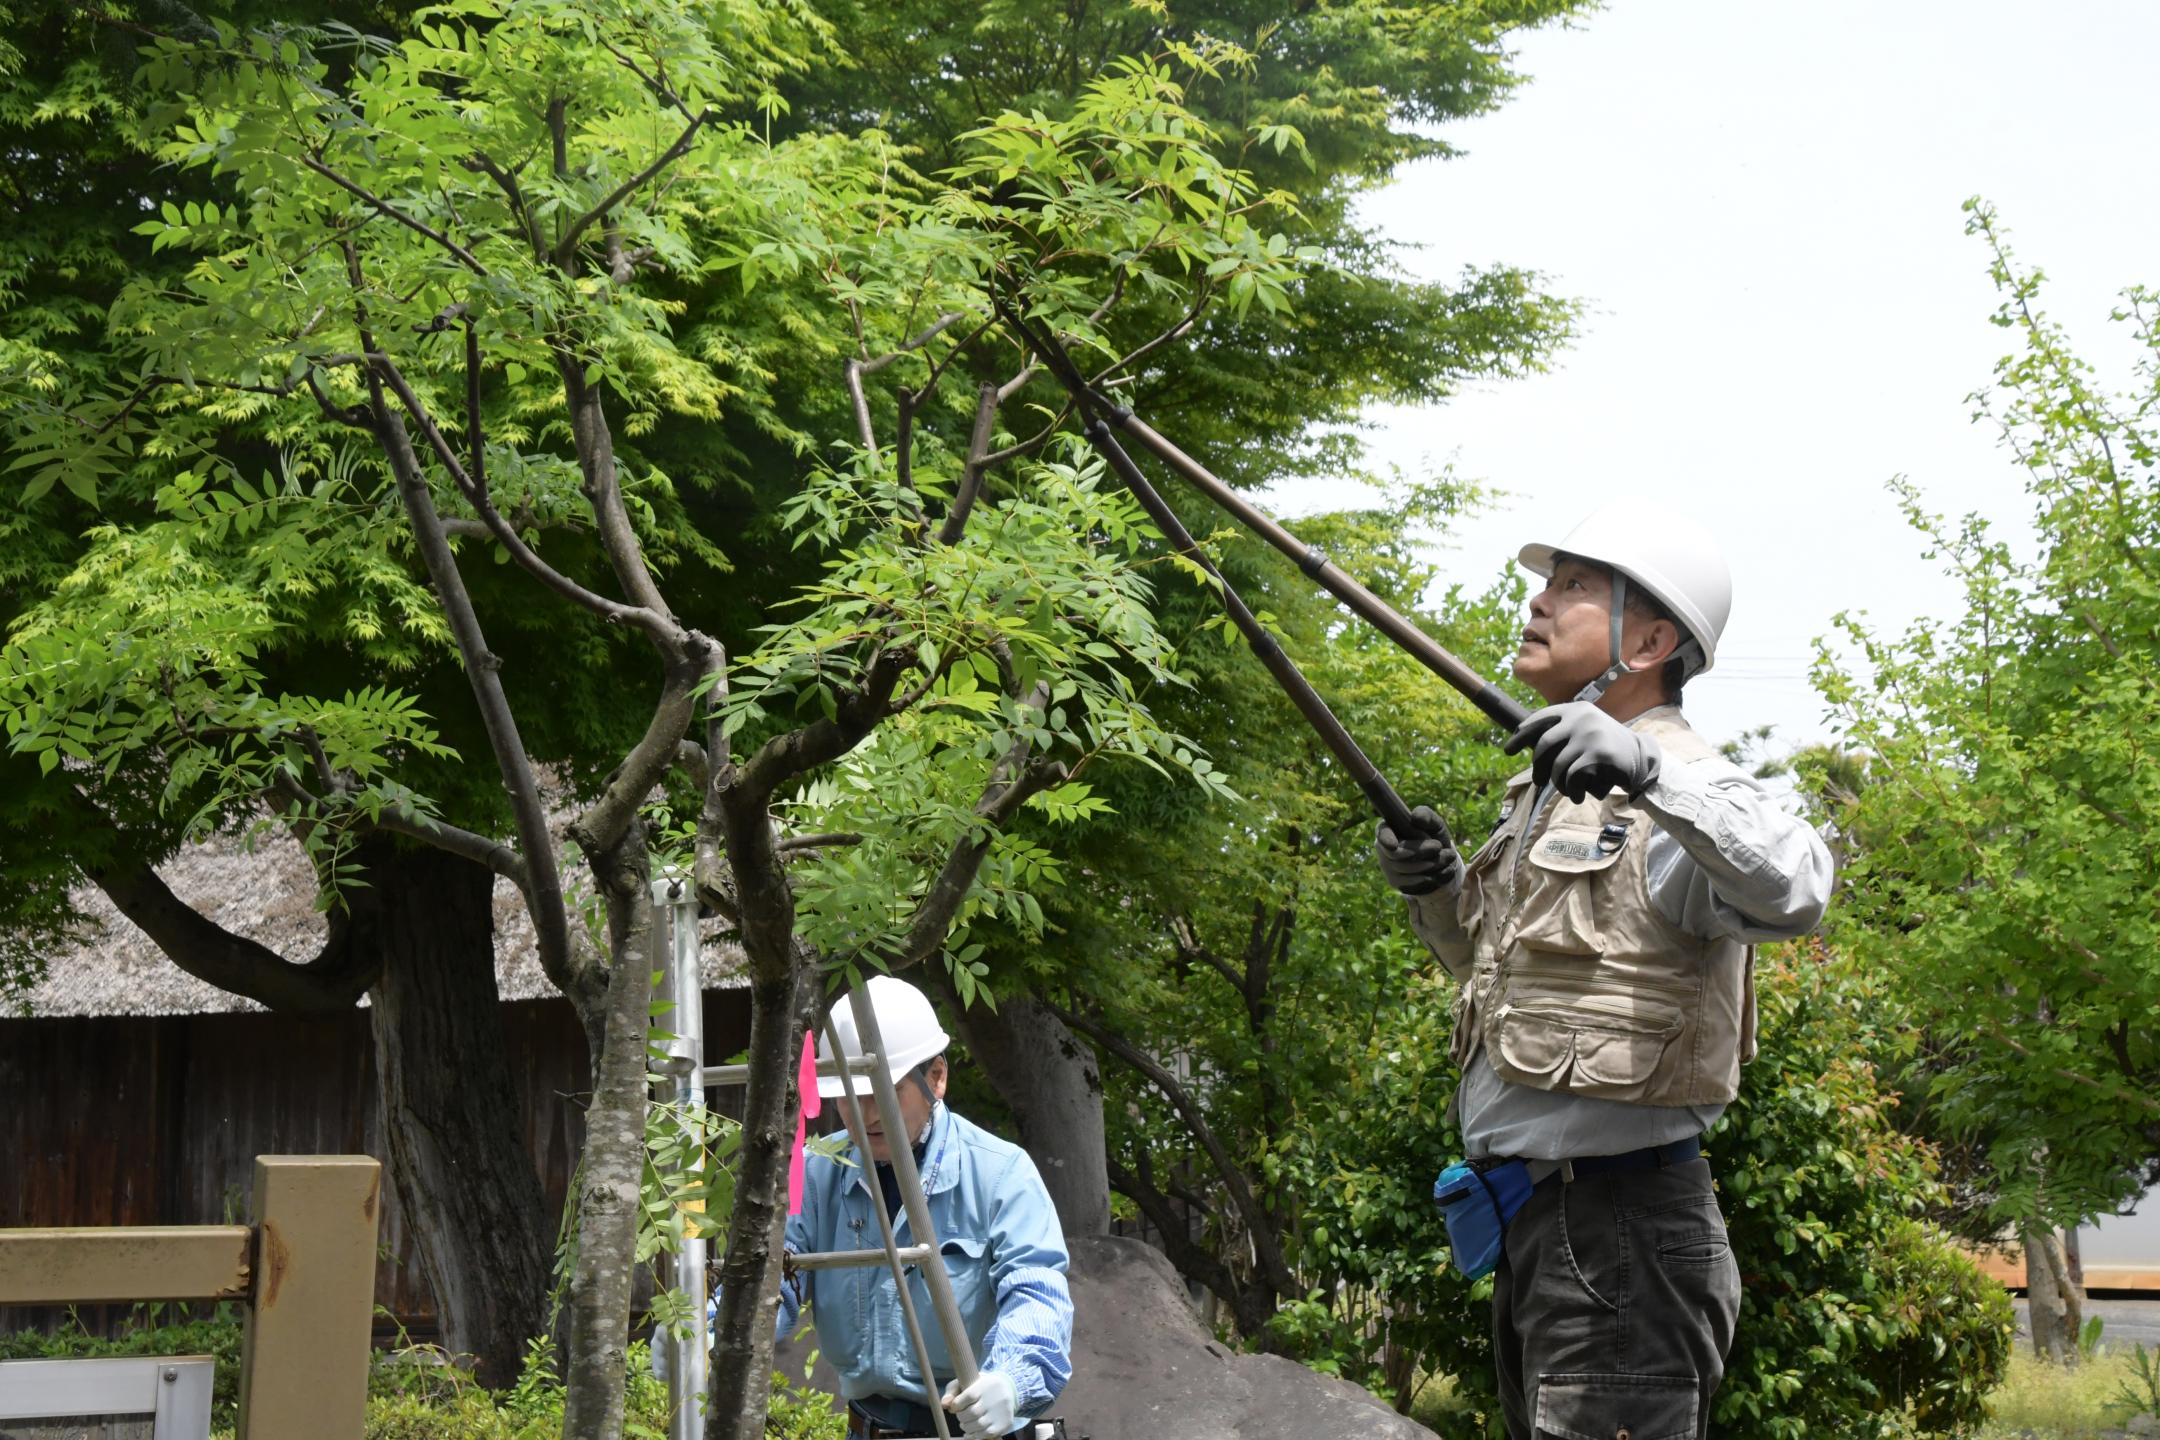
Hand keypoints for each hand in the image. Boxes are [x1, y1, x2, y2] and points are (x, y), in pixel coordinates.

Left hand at [943, 1369, 1018, 1438]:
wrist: (1007, 1389)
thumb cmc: (980, 1387)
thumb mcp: (966, 1382)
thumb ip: (952, 1391)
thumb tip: (944, 1404)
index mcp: (984, 1385)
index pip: (968, 1396)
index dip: (957, 1404)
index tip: (955, 1407)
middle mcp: (994, 1398)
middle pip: (972, 1412)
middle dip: (962, 1417)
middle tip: (961, 1416)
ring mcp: (1000, 1412)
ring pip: (978, 1425)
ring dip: (967, 1427)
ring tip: (966, 1424)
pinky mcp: (1004, 1423)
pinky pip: (986, 1434)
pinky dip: (975, 1435)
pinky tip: (972, 1432)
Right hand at [1374, 805, 1459, 896]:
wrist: (1442, 862)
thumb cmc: (1435, 837)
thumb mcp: (1435, 823)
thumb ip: (1427, 816)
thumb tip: (1416, 817)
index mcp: (1388, 829)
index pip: (1382, 833)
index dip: (1385, 839)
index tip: (1393, 845)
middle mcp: (1383, 848)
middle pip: (1395, 854)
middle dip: (1418, 851)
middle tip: (1438, 846)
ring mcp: (1387, 866)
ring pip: (1403, 870)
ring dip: (1429, 864)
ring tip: (1447, 856)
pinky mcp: (1395, 882)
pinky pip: (1409, 883)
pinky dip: (1430, 877)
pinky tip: (1442, 871)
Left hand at [1505, 702, 1662, 801]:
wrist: (1641, 758)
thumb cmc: (1606, 748)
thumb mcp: (1585, 732)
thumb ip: (1562, 734)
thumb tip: (1527, 745)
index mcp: (1575, 710)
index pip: (1540, 719)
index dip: (1522, 735)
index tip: (1508, 749)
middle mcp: (1581, 718)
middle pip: (1543, 745)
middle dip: (1538, 767)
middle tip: (1539, 781)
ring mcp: (1590, 735)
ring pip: (1557, 765)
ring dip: (1558, 784)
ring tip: (1567, 791)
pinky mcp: (1599, 754)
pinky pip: (1572, 776)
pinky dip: (1572, 790)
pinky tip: (1578, 796)